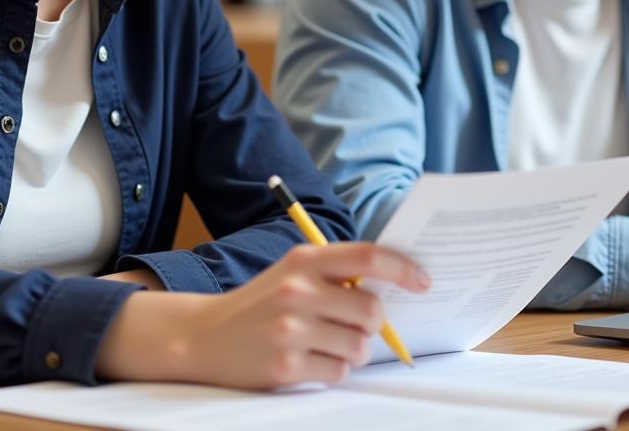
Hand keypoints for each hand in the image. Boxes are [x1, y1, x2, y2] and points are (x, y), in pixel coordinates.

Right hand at [95, 242, 430, 387]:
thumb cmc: (262, 302)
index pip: (367, 256)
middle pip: (371, 309)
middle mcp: (298, 289)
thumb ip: (336, 272)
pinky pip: (339, 372)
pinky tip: (309, 360)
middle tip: (354, 325)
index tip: (423, 281)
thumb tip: (394, 285)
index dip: (402, 268)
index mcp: (304, 260)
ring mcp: (291, 328)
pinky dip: (333, 370)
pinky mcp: (286, 366)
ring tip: (324, 343)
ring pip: (359, 346)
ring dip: (353, 350)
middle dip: (372, 323)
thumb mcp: (293, 272)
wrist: (205, 336)